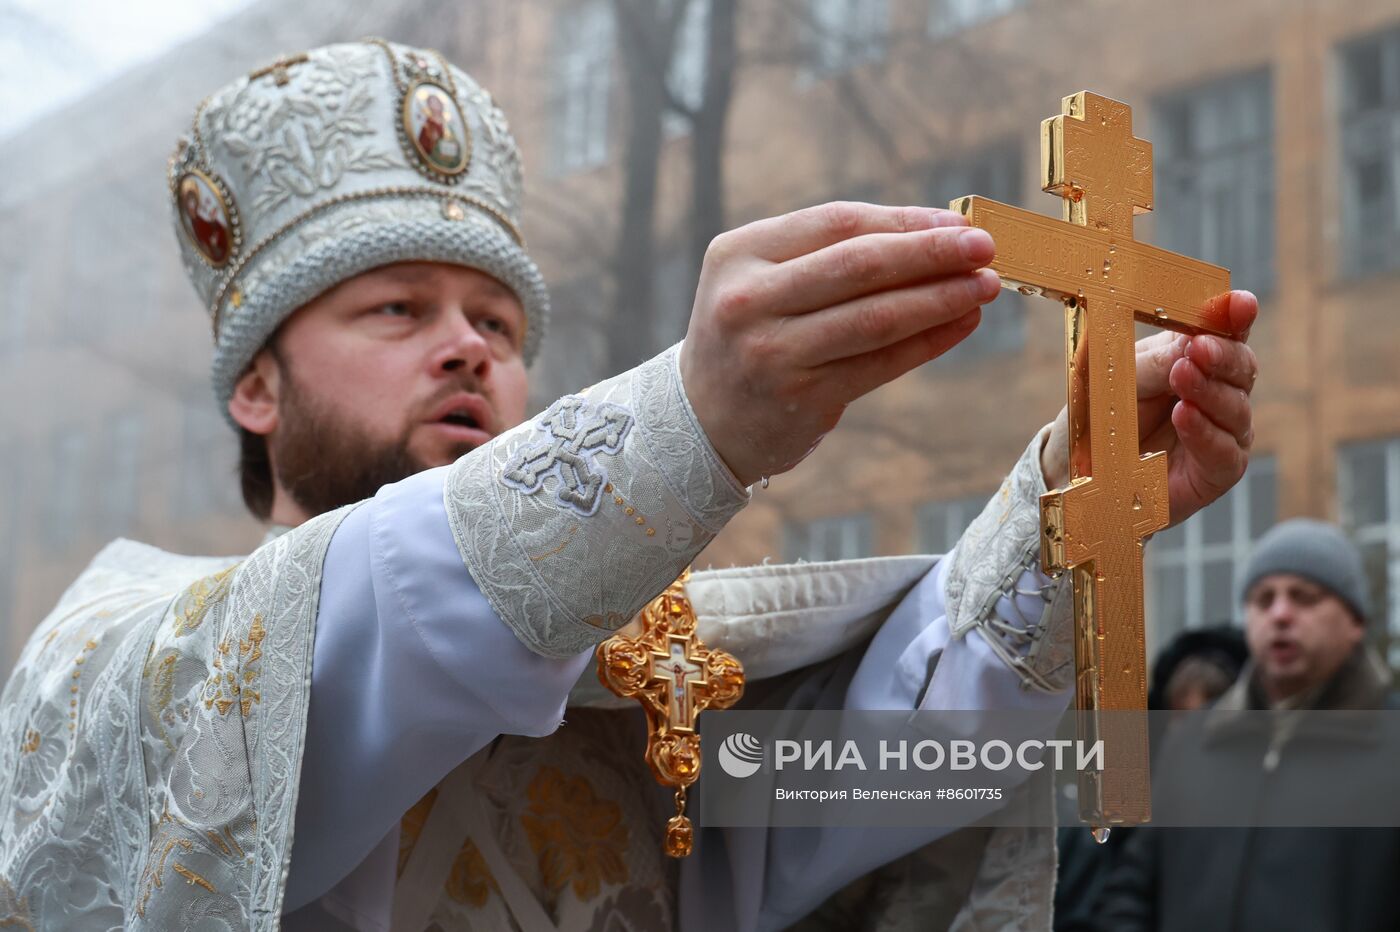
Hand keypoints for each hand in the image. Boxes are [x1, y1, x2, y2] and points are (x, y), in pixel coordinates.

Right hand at [680, 202, 999, 485]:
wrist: (699, 419)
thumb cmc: (749, 334)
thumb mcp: (762, 279)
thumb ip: (831, 254)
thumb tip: (934, 232)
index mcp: (739, 254)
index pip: (837, 224)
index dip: (903, 221)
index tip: (958, 222)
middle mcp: (748, 300)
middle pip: (858, 266)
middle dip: (930, 253)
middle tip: (985, 247)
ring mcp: (772, 353)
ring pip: (875, 318)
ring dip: (938, 299)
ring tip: (983, 287)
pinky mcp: (800, 398)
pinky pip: (879, 364)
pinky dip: (927, 342)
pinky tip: (960, 324)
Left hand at [1040, 290, 1258, 525]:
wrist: (1074, 470)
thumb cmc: (1098, 415)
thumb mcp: (1114, 378)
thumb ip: (1153, 362)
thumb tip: (1193, 342)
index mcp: (1190, 358)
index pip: (1224, 332)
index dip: (1236, 317)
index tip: (1241, 304)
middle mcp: (1214, 392)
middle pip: (1241, 368)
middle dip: (1224, 355)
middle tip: (1199, 349)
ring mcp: (1220, 432)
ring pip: (1237, 408)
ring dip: (1210, 391)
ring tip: (1182, 377)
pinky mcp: (1215, 471)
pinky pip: (1225, 451)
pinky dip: (1206, 432)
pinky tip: (1185, 416)